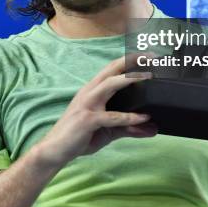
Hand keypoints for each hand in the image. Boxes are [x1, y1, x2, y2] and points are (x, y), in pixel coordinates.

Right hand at [35, 52, 156, 169]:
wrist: (54, 151)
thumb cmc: (80, 136)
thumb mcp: (109, 130)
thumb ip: (130, 127)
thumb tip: (152, 128)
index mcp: (93, 89)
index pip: (112, 68)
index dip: (128, 59)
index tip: (147, 55)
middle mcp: (90, 91)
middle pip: (112, 69)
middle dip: (131, 60)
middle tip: (151, 57)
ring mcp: (88, 104)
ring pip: (110, 84)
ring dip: (131, 78)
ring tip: (149, 76)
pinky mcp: (88, 120)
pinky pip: (112, 116)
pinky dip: (129, 117)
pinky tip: (143, 118)